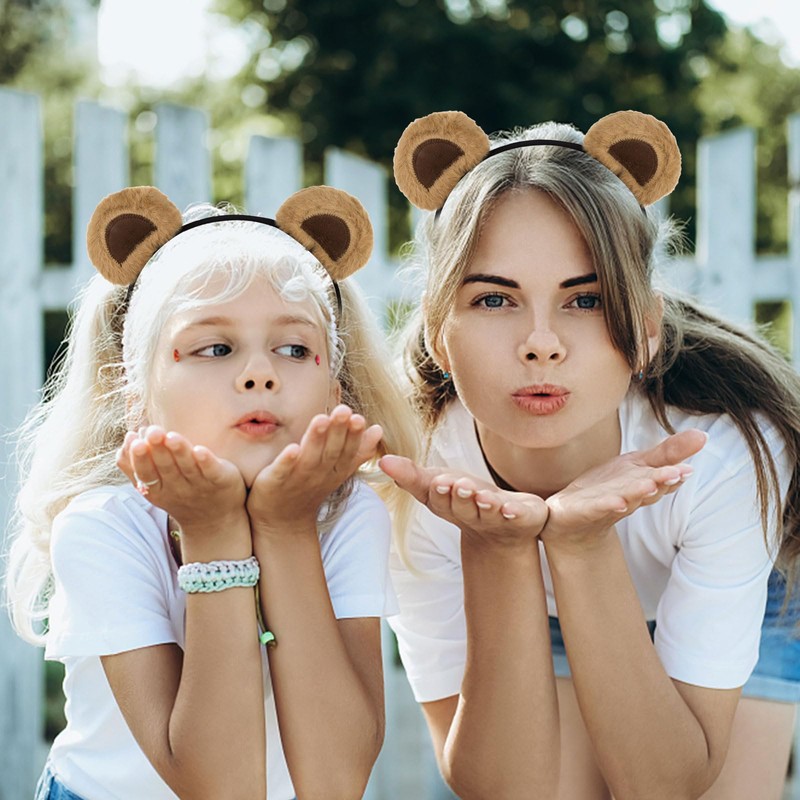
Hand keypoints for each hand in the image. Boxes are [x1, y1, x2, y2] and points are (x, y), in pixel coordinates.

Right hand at [117, 426, 246, 535]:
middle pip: (165, 467)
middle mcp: (178, 488)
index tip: (133, 438)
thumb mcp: (155, 487)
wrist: (214, 520)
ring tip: (172, 436)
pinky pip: (212, 471)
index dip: (138, 457)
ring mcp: (200, 485)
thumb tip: (129, 436)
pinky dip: (206, 461)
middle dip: (157, 449)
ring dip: (180, 451)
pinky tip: (200, 450)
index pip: (144, 473)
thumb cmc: (180, 494)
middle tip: (153, 431)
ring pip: (188, 467)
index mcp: (158, 489)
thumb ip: (139, 466)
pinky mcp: (221, 481)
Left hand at [246, 405, 382, 532]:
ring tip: (321, 419)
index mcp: (335, 470)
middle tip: (344, 410)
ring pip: (309, 458)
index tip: (359, 418)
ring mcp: (297, 479)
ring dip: (316, 439)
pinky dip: (287, 461)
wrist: (282, 520)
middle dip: (338, 431)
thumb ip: (357, 451)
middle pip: (331, 452)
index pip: (348, 451)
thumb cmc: (310, 487)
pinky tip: (291, 448)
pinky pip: (281, 471)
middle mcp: (319, 474)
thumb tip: (378, 429)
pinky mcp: (274, 482)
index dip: (354, 436)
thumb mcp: (338, 470)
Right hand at [380, 454, 548, 548]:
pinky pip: (519, 517)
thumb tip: (382, 461)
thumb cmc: (466, 500)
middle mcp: (471, 515)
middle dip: (459, 497)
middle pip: (463, 507)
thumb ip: (411, 475)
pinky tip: (511, 508)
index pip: (439, 500)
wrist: (505, 529)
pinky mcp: (523, 519)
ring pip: (489, 512)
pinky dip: (514, 513)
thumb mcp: (437, 485)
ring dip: (484, 505)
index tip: (437, 482)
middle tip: (455, 485)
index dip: (439, 492)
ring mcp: (498, 519)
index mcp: (448, 505)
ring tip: (482, 496)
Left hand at [542, 428, 706, 554]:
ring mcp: (605, 506)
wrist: (571, 518)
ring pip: (625, 498)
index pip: (661, 478)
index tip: (688, 468)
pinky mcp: (583, 511)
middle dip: (661, 481)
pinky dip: (606, 505)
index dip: (674, 474)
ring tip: (649, 485)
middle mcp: (628, 497)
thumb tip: (703, 435)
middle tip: (676, 473)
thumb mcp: (637, 465)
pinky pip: (596, 508)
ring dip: (637, 493)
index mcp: (642, 484)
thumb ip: (668, 452)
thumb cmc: (609, 489)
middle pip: (647, 489)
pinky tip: (616, 502)